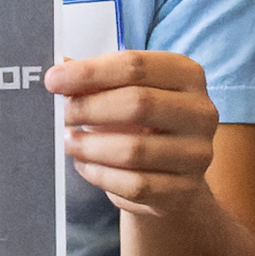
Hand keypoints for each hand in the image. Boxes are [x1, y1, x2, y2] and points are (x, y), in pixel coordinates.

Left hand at [52, 44, 221, 216]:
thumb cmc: (144, 123)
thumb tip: (57, 68)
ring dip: (90, 146)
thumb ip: (95, 80)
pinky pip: (135, 185)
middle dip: (89, 108)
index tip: (53, 80)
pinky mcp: (186, 190)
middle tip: (62, 114)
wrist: (175, 174)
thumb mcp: (125, 92)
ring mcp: (198, 154)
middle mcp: (201, 112)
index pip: (135, 65)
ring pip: (134, 150)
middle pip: (138, 103)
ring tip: (68, 142)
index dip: (89, 72)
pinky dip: (101, 175)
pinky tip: (84, 165)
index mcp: (187, 74)